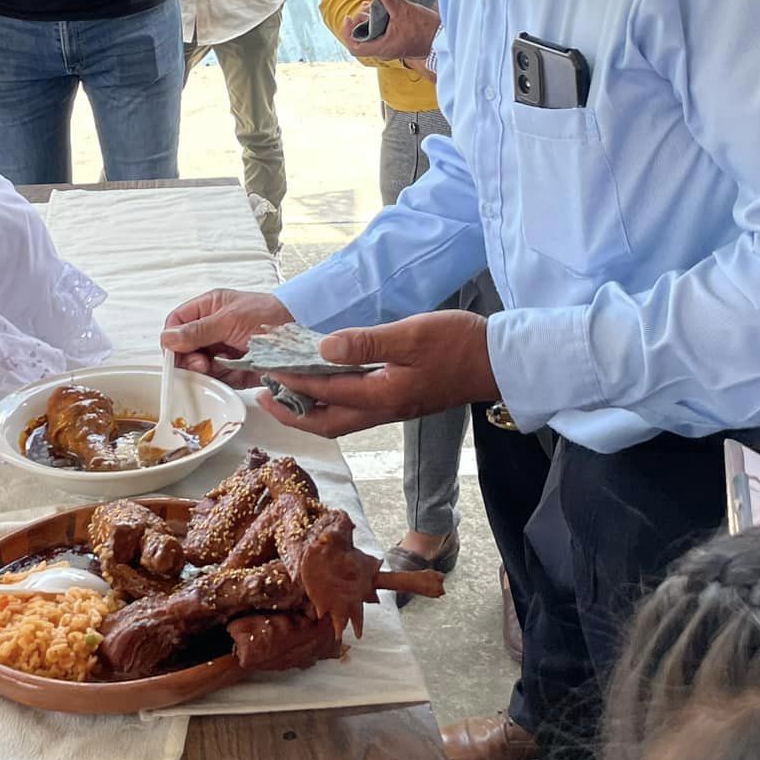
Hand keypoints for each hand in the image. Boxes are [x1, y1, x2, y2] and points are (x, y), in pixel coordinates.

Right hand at [161, 288, 295, 389]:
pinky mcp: (236, 369)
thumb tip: (167, 339)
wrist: (302, 334)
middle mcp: (213, 329)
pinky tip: (231, 375)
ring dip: (206, 372)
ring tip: (220, 368)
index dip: (172, 339)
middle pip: (185, 349)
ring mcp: (224, 350)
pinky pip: (219, 379)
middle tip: (201, 365)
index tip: (175, 354)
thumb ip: (198, 331)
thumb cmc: (269, 315)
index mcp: (209, 308)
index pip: (177, 323)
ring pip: (200, 367)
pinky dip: (222, 380)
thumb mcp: (230, 319)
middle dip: (189, 359)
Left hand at [257, 310, 499, 438]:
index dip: (291, 383)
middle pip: (326, 423)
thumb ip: (366, 343)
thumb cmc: (457, 343)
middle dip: (291, 412)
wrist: (497, 361)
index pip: (325, 393)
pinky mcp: (401, 403)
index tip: (266, 369)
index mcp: (382, 396)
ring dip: (309, 410)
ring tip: (286, 393)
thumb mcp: (410, 335)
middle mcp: (383, 411)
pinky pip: (355, 412)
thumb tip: (322, 349)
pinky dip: (332, 404)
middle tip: (263, 395)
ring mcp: (392, 410)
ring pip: (340, 421)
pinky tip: (327, 386)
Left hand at [338, 0, 440, 67]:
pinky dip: (379, 23)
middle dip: (360, 22)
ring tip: (372, 5)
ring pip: (372, 36)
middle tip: (365, 6)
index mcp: (382, 47)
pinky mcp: (398, 43)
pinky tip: (383, 10)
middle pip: (362, 40)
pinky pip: (382, 35)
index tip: (350, 17)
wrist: (444, 39)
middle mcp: (384, 51)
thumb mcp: (404, 9)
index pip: (354, 47)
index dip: (347, 32)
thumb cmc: (425, 28)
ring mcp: (391, 48)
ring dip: (370, 21)